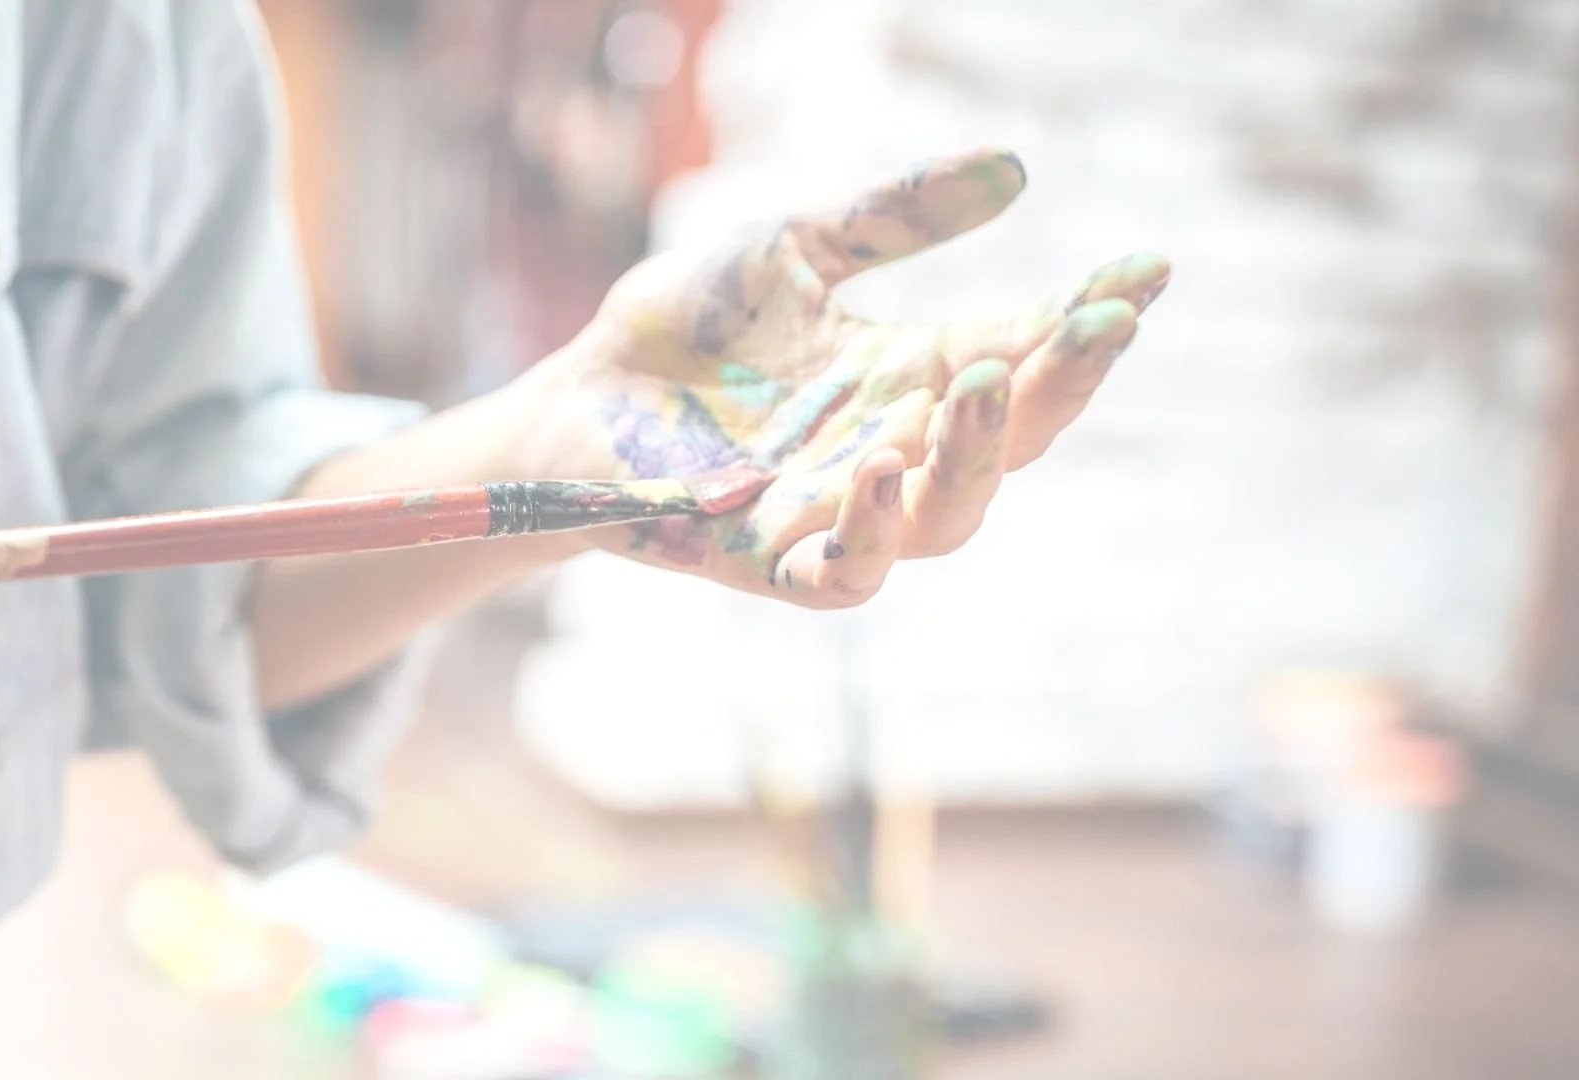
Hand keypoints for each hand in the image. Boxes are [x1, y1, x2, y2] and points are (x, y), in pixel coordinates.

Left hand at [521, 147, 1169, 606]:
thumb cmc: (686, 331)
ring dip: (976, 459)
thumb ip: (892, 216)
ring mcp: (835, 512)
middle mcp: (892, 450)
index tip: (1149, 269)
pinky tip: (880, 471)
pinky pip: (844, 573)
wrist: (575, 395)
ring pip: (947, 518)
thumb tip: (1015, 166)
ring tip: (983, 384)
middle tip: (1097, 322)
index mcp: (909, 377)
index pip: (1022, 352)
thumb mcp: (793, 248)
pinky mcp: (767, 559)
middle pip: (1008, 443)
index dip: (1088, 320)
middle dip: (1061, 386)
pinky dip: (872, 535)